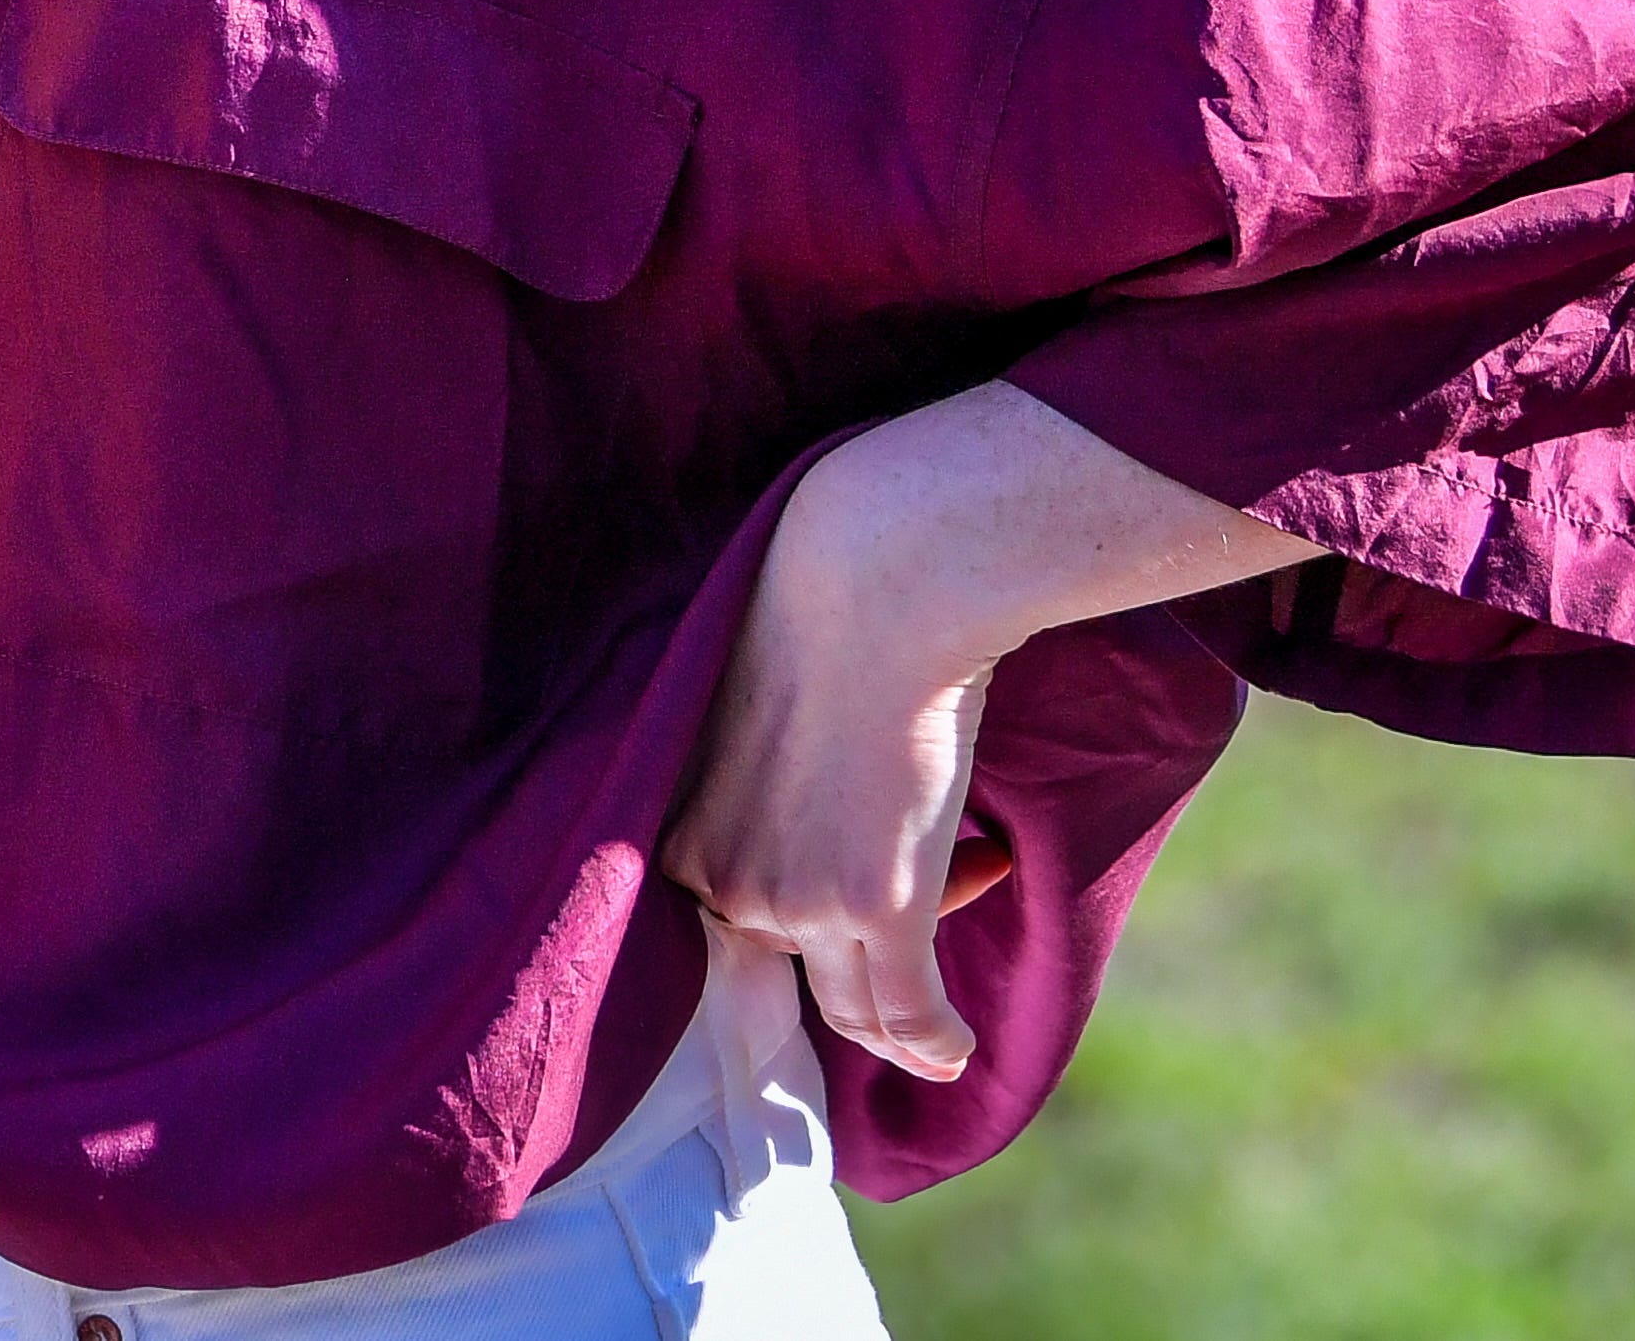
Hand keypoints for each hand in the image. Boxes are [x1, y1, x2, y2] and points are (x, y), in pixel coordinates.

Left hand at [659, 384, 1305, 1082]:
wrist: (877, 584)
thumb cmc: (818, 617)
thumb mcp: (751, 709)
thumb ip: (756, 778)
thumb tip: (800, 808)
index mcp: (679, 828)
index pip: (739, 914)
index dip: (806, 908)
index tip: (857, 885)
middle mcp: (724, 879)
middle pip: (796, 960)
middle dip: (861, 946)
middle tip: (928, 888)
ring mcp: (800, 901)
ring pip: (853, 999)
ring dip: (899, 1016)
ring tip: (931, 1023)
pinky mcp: (879, 907)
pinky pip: (907, 1010)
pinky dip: (933, 1039)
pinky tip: (956, 1050)